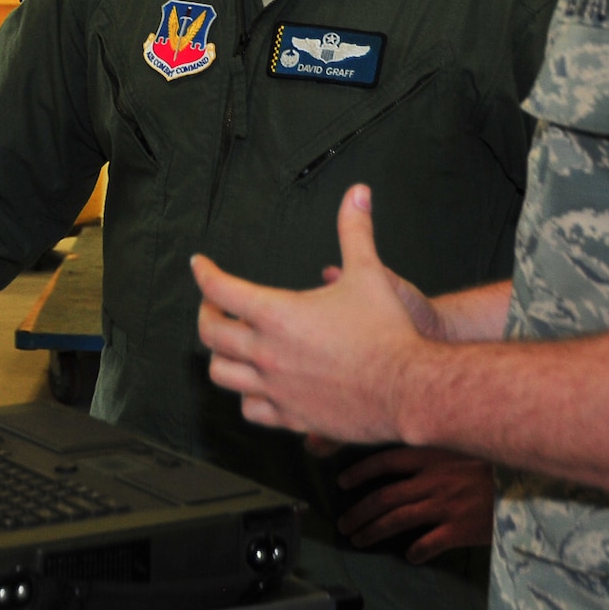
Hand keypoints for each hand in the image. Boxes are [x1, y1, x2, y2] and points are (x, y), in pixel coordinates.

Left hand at [193, 184, 426, 443]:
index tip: (199, 264)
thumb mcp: (370, 272)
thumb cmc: (387, 330)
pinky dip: (246, 395)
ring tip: (230, 344)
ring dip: (220, 355)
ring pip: (222, 374)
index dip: (204, 272)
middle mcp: (266, 352)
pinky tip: (256, 385)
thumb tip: (358, 192)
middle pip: (210, 333)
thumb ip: (355, 230)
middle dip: (206, 313)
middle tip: (214, 305)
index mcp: (276, 314)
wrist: (409, 388)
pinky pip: (250, 409)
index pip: (219, 289)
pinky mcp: (291, 417)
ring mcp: (275, 388)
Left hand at [335, 446, 493, 563]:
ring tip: (359, 540)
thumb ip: (439, 453)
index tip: (342, 481)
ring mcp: (446, 504)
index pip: (386, 460)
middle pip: (385, 495)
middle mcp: (434, 479)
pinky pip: (429, 543)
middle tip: (343, 524)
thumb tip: (414, 461)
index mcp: (433, 455)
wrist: (528, 484)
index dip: (360, 471)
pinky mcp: (460, 528)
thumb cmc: (497, 466)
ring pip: (398, 519)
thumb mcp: (466, 447)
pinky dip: (416, 551)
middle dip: (359, 511)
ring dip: (374, 530)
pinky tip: (410, 557)